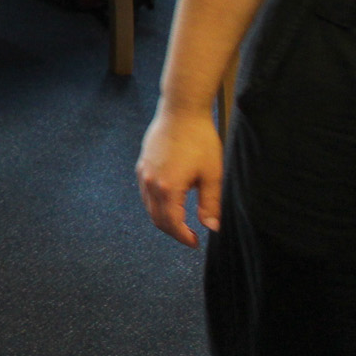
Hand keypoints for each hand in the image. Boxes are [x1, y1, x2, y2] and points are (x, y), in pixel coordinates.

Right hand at [137, 106, 224, 248]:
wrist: (181, 112)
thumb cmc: (200, 140)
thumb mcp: (212, 174)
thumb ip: (210, 203)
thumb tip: (212, 227)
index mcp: (167, 187)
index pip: (172, 223)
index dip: (184, 237)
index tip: (196, 243)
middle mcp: (150, 182)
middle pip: (157, 218)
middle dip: (173, 231)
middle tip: (190, 236)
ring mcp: (143, 172)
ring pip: (149, 206)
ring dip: (164, 218)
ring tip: (182, 221)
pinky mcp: (142, 164)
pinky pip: (146, 193)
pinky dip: (156, 204)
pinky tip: (171, 202)